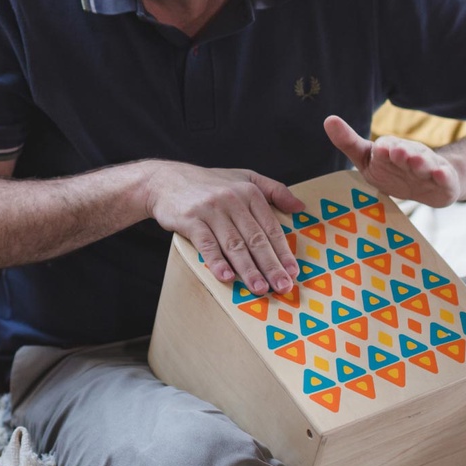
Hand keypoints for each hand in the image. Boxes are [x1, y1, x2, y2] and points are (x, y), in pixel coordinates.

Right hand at [144, 161, 303, 294]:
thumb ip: (274, 190)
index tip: (292, 272)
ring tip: (259, 288)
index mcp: (249, 191)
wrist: (165, 180)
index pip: (270, 227)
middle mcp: (232, 199)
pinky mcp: (190, 219)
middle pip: (255, 239)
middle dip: (270, 266)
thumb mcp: (244, 177)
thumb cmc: (208, 183)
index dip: (283, 252)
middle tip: (282, 286)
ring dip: (248, 269)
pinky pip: (206, 243)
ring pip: (234, 244)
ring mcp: (210, 209)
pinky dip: (216, 261)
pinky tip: (226, 276)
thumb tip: (300, 208)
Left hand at [324, 114, 459, 206]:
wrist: (427, 185)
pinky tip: (441, 175)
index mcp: (391, 150)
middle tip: (398, 153)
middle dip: (402, 153)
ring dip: (421, 162)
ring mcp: (428, 167)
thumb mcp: (367, 159)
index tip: (381, 149)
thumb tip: (328, 119)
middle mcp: (411, 155)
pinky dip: (443, 176)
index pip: (386, 146)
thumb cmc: (391, 170)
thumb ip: (348, 142)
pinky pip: (444, 178)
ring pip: (425, 164)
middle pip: (407, 153)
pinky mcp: (444, 181)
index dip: (384, 149)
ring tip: (416, 162)